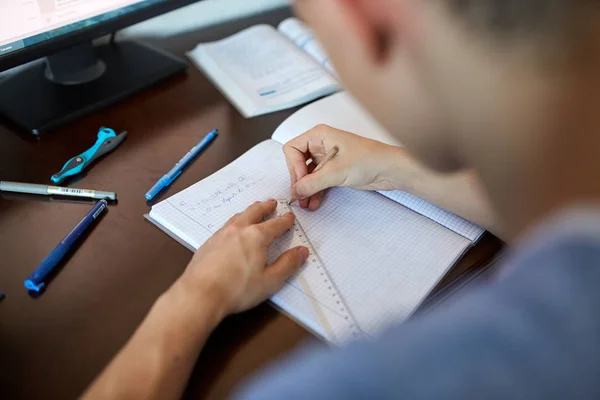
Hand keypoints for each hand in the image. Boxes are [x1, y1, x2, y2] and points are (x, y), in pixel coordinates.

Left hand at [178, 200, 308, 315]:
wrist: (200, 294)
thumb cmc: (237, 289)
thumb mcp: (270, 280)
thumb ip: (288, 264)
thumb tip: (302, 251)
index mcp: (257, 236)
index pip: (276, 224)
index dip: (285, 221)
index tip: (290, 217)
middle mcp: (239, 230)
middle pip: (255, 212)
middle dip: (265, 207)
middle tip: (272, 203)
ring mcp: (221, 234)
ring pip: (238, 216)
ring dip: (249, 211)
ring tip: (253, 210)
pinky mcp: (209, 243)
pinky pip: (225, 225)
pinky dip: (234, 222)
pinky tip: (232, 229)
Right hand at [283, 124, 404, 209]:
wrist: (391, 170)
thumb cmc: (370, 159)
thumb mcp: (336, 172)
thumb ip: (312, 183)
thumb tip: (296, 191)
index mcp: (320, 135)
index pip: (293, 149)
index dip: (294, 167)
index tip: (300, 182)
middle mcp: (322, 144)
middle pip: (298, 163)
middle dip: (298, 181)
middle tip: (299, 196)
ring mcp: (328, 158)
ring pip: (308, 174)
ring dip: (305, 189)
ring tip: (305, 204)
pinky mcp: (335, 170)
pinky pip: (318, 181)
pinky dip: (315, 191)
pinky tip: (314, 202)